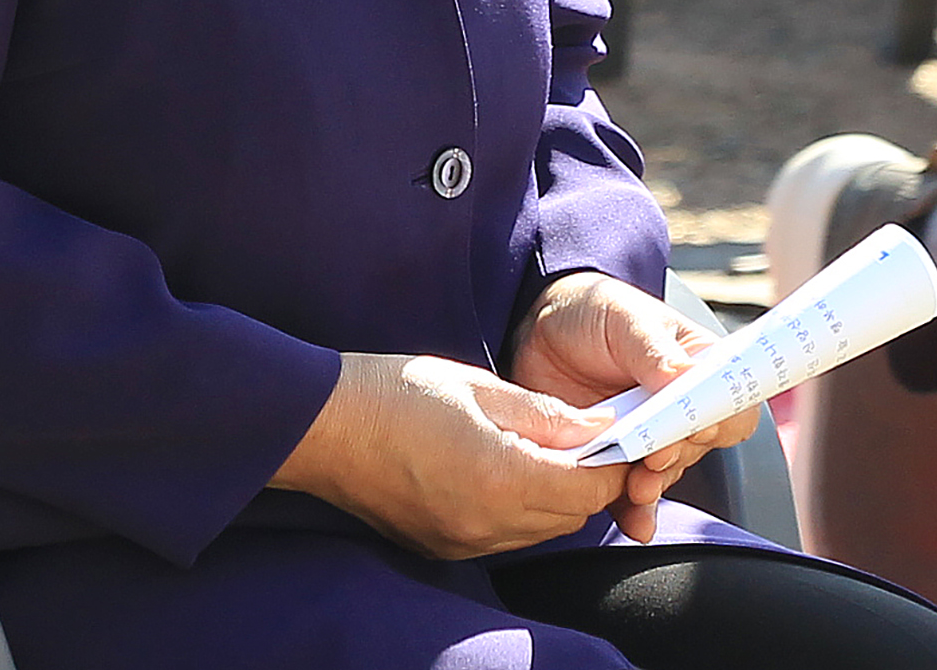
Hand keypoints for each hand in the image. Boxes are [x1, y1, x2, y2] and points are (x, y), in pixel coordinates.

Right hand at [269, 352, 623, 559]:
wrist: (321, 427)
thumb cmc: (394, 393)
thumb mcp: (480, 388)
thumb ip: (546, 414)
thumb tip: (599, 426)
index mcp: (503, 478)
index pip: (590, 488)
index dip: (612, 460)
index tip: (614, 431)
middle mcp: (488, 523)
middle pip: (571, 515)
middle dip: (587, 478)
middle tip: (581, 433)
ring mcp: (464, 541)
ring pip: (541, 531)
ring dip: (554, 495)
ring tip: (539, 447)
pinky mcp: (444, 548)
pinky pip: (505, 537)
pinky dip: (520, 509)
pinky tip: (502, 469)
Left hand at [504, 272, 751, 541]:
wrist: (540, 332)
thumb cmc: (594, 312)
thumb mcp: (623, 317)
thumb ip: (651, 347)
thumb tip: (681, 374)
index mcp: (697, 369)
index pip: (733, 403)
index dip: (721, 420)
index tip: (694, 427)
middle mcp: (679, 409)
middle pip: (698, 446)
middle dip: (677, 457)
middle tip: (653, 459)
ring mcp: (648, 438)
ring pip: (666, 474)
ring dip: (655, 487)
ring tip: (636, 490)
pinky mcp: (616, 460)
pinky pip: (632, 494)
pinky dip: (634, 511)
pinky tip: (634, 522)